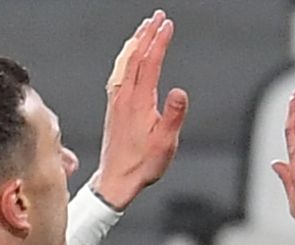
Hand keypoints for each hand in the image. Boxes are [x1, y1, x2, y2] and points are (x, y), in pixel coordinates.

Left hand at [91, 11, 188, 208]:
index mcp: (138, 101)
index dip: (159, 41)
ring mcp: (117, 100)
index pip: (150, 62)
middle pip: (135, 56)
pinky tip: (128, 58)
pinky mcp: (115, 106)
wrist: (116, 178)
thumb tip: (180, 92)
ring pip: (125, 62)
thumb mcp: (165, 143)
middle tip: (157, 17)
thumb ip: (173, 116)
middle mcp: (124, 96)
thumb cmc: (142, 164)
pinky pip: (119, 72)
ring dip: (135, 43)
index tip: (167, 25)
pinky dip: (126, 58)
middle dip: (147, 34)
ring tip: (144, 29)